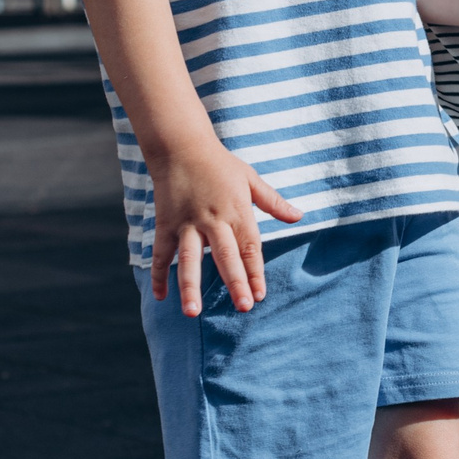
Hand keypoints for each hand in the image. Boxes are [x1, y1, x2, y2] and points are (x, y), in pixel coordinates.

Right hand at [151, 141, 304, 316]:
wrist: (181, 146)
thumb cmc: (220, 164)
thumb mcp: (250, 179)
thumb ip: (273, 202)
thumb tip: (299, 216)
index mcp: (237, 211)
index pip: (250, 247)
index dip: (255, 272)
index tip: (260, 295)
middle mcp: (213, 220)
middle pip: (225, 256)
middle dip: (235, 282)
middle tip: (243, 307)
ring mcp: (187, 223)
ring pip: (189, 259)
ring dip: (190, 286)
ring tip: (193, 312)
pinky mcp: (166, 224)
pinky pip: (161, 253)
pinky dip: (159, 275)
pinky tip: (161, 297)